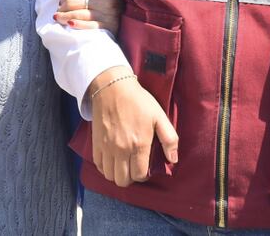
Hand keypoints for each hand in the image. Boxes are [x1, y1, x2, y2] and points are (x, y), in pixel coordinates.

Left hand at [55, 0, 123, 33]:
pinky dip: (76, 24)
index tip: (62, 0)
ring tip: (59, 17)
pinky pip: (87, 26)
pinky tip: (69, 24)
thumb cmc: (106, 0)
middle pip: (73, 2)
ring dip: (64, 16)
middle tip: (60, 9)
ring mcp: (107, 15)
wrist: (126, 17)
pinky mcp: (107, 28)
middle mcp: (107, 0)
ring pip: (77, 14)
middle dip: (63, 6)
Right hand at [89, 67, 177, 186]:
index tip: (145, 167)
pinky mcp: (96, 143)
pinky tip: (112, 159)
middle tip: (134, 167)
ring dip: (117, 174)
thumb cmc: (139, 101)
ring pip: (109, 176)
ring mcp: (106, 147)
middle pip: (122, 180)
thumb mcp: (159, 116)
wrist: (113, 88)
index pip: (139, 175)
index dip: (144, 175)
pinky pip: (98, 165)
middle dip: (130, 178)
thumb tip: (173, 159)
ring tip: (123, 164)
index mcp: (139, 145)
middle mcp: (121, 150)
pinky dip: (104, 167)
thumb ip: (169, 139)